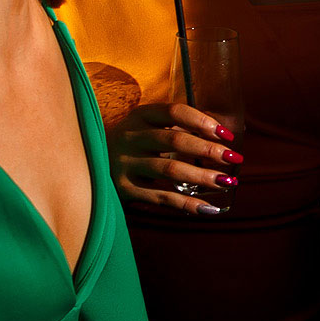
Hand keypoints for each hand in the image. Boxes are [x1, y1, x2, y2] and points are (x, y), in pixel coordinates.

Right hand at [107, 100, 242, 217]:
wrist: (85, 166)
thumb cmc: (130, 146)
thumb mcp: (145, 129)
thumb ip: (174, 128)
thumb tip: (221, 136)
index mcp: (139, 116)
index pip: (174, 111)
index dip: (202, 121)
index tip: (225, 134)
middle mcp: (130, 137)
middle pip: (175, 140)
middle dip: (209, 150)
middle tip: (234, 158)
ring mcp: (124, 163)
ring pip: (170, 169)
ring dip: (203, 176)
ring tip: (227, 181)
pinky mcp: (123, 189)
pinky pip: (160, 198)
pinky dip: (186, 204)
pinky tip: (208, 208)